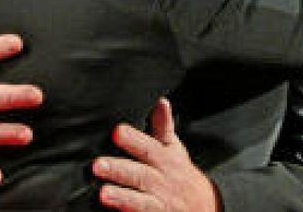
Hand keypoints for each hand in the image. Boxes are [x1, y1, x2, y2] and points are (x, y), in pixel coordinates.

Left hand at [94, 98, 218, 211]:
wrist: (204, 207)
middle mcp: (160, 181)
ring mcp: (158, 203)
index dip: (133, 139)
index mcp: (163, 160)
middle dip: (119, 170)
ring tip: (103, 194)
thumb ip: (163, 127)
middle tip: (97, 165)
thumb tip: (161, 102)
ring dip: (121, 197)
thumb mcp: (175, 149)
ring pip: (139, 201)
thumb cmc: (181, 174)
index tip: (117, 131)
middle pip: (139, 175)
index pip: (147, 147)